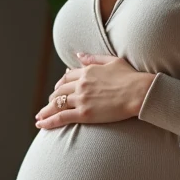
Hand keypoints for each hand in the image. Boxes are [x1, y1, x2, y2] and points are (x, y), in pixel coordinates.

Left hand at [35, 53, 155, 129]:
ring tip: (39, 117)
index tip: (57, 90)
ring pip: (57, 104)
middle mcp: (81, 84)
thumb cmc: (131, 76)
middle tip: (48, 105)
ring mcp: (82, 99)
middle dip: (52, 99)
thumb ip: (93, 58)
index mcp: (87, 71)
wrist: (140, 92)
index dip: (60, 84)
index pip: (67, 77)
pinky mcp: (85, 114)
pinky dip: (49, 121)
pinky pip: (61, 117)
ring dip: (46, 111)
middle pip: (60, 91)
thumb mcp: (112, 61)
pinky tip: (41, 124)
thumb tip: (78, 55)